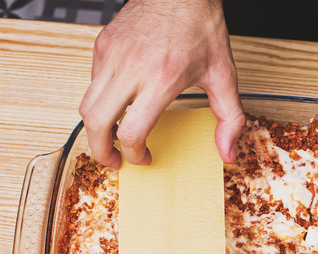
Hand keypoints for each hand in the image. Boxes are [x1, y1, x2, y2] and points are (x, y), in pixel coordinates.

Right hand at [79, 0, 244, 168]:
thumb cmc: (201, 27)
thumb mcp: (224, 76)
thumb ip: (230, 119)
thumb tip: (228, 152)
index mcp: (162, 78)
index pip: (131, 131)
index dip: (134, 154)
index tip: (144, 157)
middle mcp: (131, 67)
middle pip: (96, 123)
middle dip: (101, 151)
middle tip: (114, 161)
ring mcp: (112, 55)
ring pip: (87, 104)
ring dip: (96, 128)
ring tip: (111, 138)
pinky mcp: (102, 45)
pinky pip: (92, 82)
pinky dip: (101, 100)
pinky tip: (119, 103)